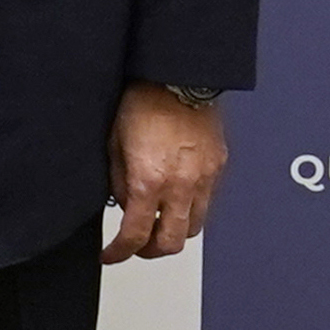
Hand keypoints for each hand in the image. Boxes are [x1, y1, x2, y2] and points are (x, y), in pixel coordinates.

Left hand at [104, 89, 225, 263]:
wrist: (178, 75)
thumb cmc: (145, 100)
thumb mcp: (115, 143)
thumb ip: (119, 181)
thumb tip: (123, 205)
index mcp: (149, 180)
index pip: (134, 235)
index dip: (119, 253)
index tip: (112, 254)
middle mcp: (180, 185)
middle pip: (170, 244)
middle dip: (150, 251)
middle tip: (137, 246)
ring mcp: (204, 178)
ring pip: (194, 228)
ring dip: (173, 232)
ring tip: (158, 223)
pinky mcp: (218, 167)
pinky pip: (207, 202)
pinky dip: (190, 209)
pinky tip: (177, 198)